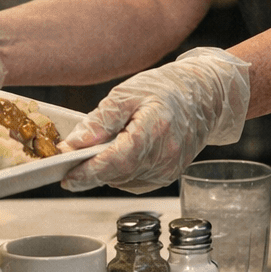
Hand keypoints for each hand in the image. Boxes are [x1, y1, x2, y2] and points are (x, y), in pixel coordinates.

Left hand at [60, 47, 251, 193]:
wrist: (203, 97)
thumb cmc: (166, 90)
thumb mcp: (126, 93)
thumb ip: (100, 120)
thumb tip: (74, 144)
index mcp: (155, 130)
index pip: (118, 160)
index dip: (90, 172)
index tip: (67, 177)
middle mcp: (165, 156)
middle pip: (118, 174)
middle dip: (90, 172)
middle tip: (67, 165)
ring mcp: (169, 170)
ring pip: (124, 181)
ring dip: (104, 172)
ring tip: (93, 153)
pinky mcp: (168, 176)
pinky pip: (134, 182)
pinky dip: (119, 173)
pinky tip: (116, 156)